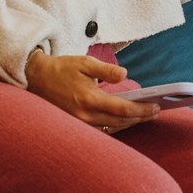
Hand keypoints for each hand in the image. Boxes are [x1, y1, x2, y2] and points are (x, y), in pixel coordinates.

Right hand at [25, 51, 160, 131]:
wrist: (36, 79)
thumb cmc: (60, 69)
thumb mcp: (84, 62)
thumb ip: (106, 70)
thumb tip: (125, 74)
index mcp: (89, 99)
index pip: (123, 109)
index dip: (142, 110)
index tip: (156, 107)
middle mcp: (85, 115)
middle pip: (120, 121)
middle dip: (140, 117)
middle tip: (156, 111)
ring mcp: (80, 123)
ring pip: (112, 127)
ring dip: (130, 122)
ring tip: (144, 115)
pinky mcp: (77, 125)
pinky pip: (101, 129)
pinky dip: (116, 125)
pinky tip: (125, 119)